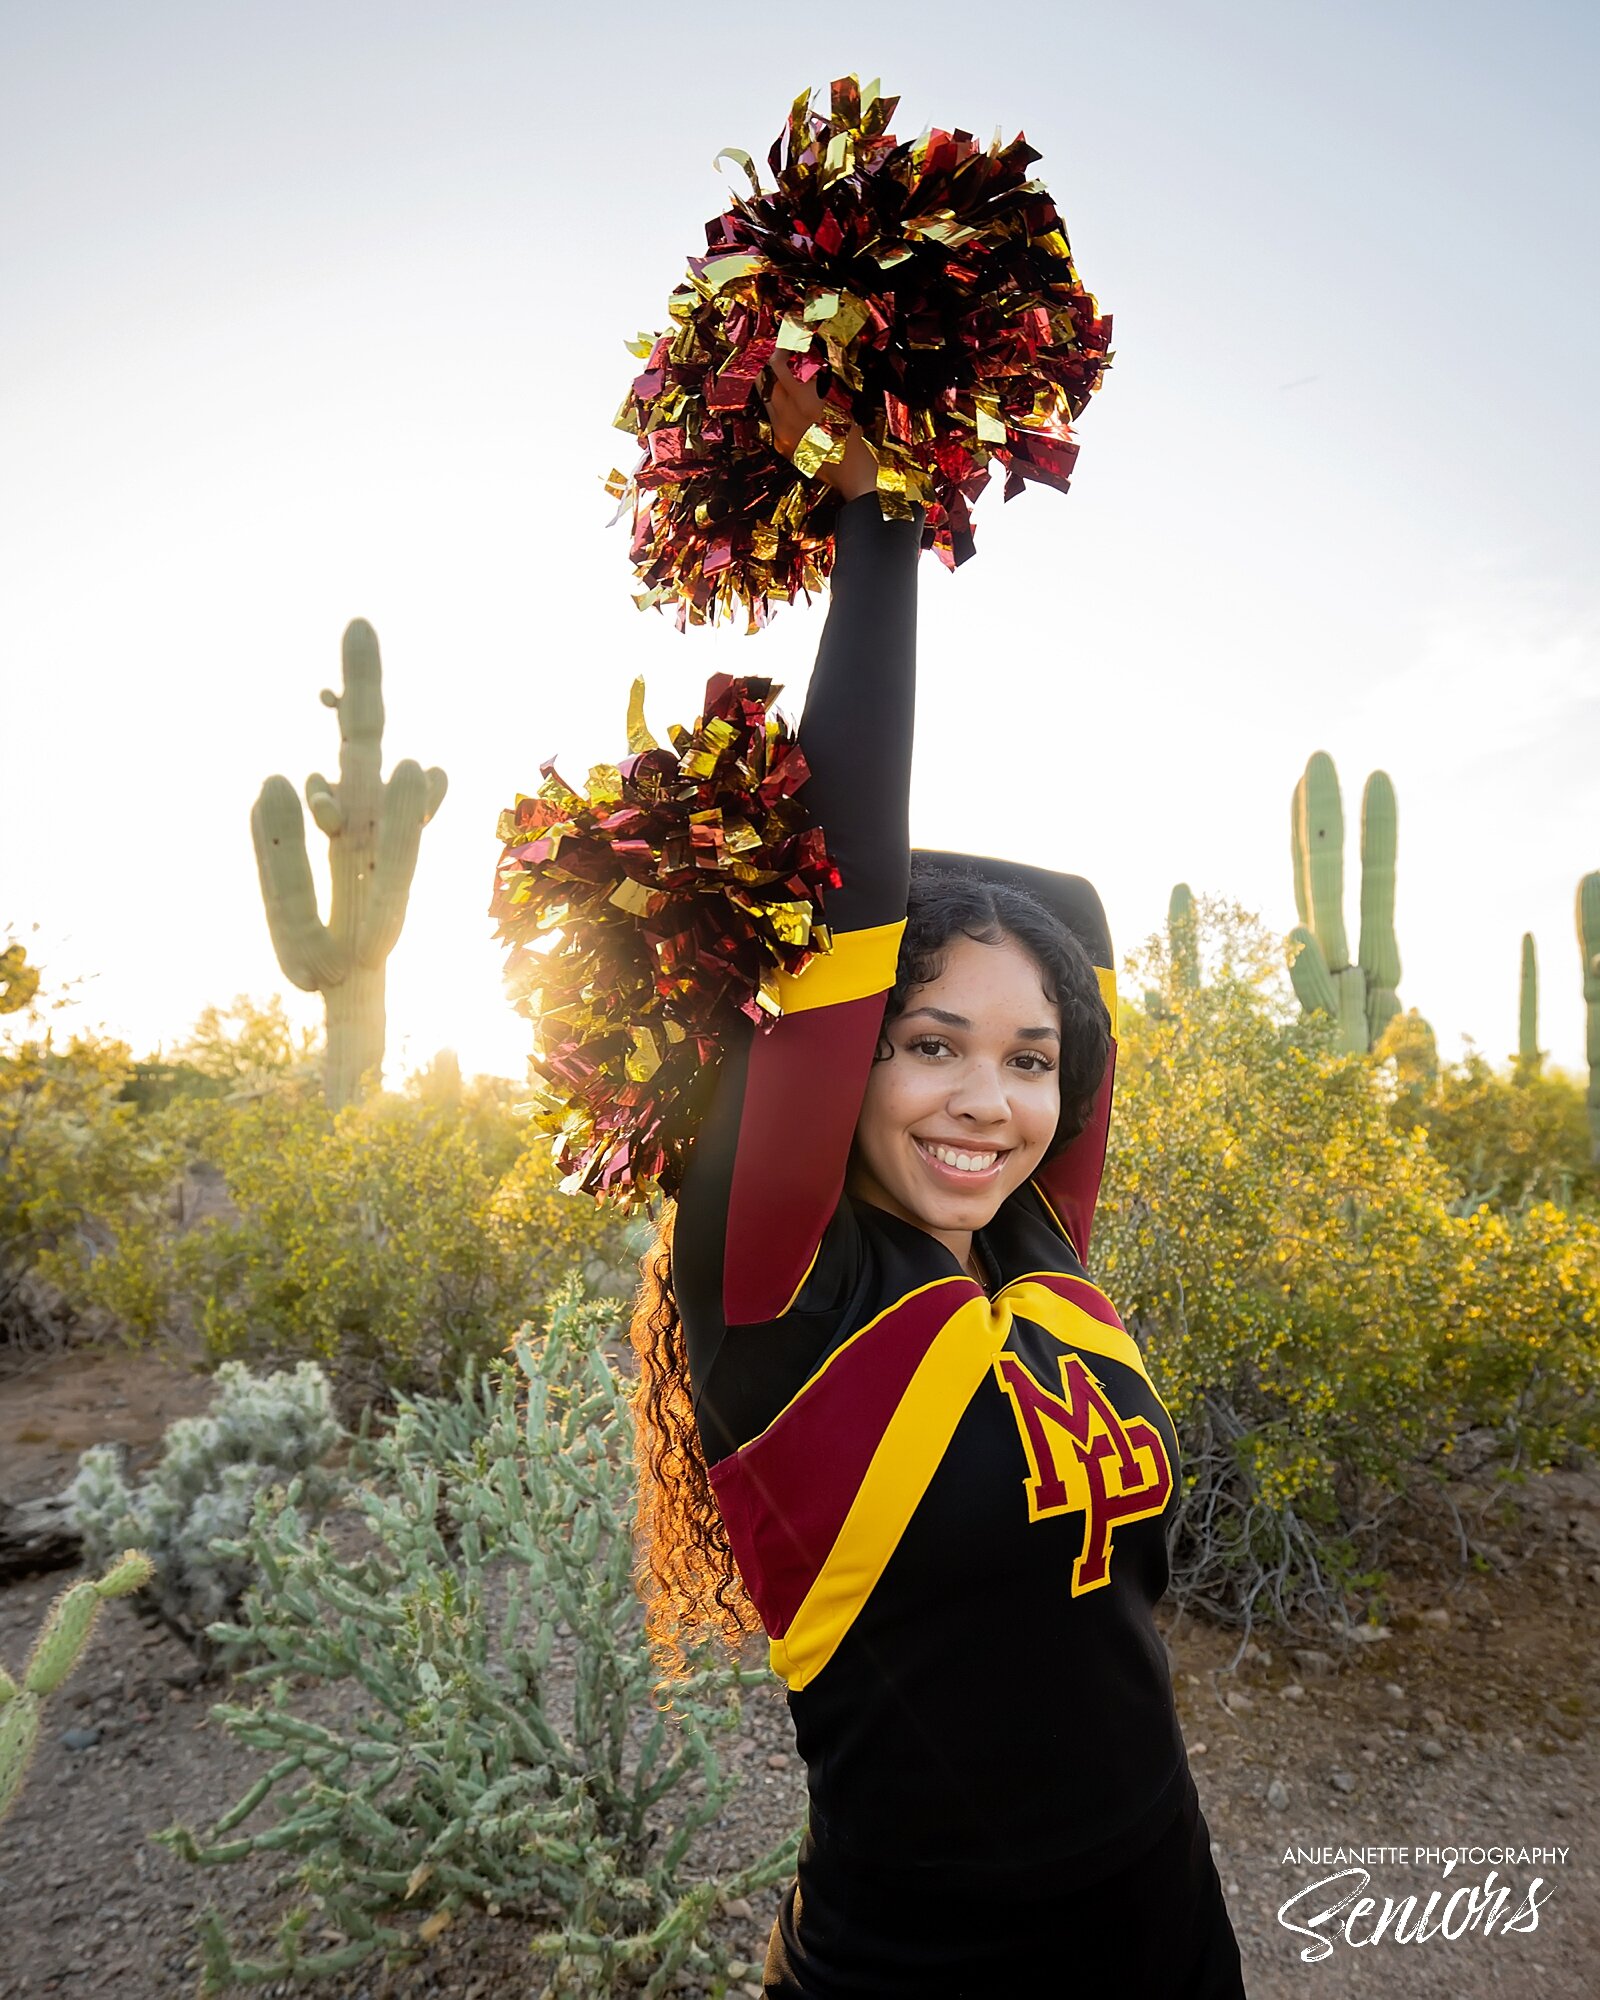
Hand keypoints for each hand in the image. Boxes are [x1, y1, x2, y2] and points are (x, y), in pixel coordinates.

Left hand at [762, 352, 878, 501]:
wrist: (850, 475)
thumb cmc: (853, 439)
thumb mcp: (841, 404)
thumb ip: (820, 385)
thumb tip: (809, 366)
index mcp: (803, 401)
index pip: (778, 366)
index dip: (780, 351)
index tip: (786, 344)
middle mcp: (786, 415)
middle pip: (765, 381)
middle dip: (771, 368)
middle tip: (782, 360)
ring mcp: (780, 431)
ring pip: (766, 400)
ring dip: (774, 387)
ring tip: (788, 383)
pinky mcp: (781, 445)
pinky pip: (774, 419)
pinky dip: (780, 408)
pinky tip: (793, 408)